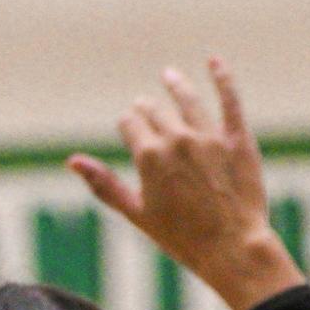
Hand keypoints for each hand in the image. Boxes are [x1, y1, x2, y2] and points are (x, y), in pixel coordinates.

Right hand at [67, 57, 303, 309]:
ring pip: (188, 100)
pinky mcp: (237, 138)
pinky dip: (222, 77)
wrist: (231, 248)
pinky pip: (230, 99)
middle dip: (148, 109)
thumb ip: (104, 184)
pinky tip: (214, 61)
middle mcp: (177, 139)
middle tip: (147, 107)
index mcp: (149, 156)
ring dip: (176, 85)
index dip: (128, 124)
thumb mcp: (136, 213)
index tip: (129, 127)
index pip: (130, 123)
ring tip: (169, 76)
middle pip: (156, 111)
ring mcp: (209, 136)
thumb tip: (72, 161)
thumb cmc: (181, 238)